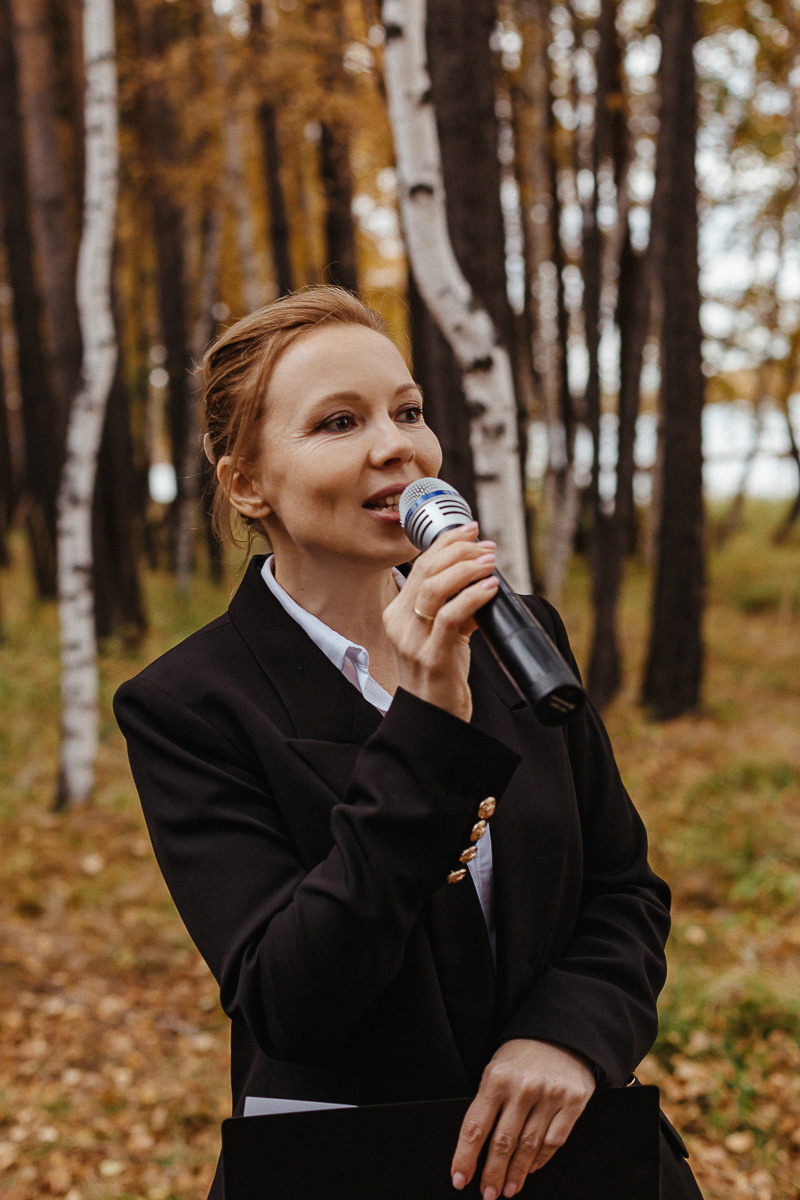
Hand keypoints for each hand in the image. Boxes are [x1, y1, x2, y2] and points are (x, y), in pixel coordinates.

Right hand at [382, 523, 498, 721]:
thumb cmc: (441, 677)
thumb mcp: (444, 636)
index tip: (470, 530)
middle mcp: (399, 625)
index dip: (445, 544)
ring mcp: (413, 642)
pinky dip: (473, 597)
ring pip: (435, 589)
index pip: (419, 567)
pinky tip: (490, 589)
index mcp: (397, 615)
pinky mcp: (432, 658)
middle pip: (425, 571)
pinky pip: (451, 617)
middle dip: (459, 551)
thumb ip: (455, 609)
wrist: (435, 721)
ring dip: (467, 569)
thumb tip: (480, 582)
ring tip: (490, 563)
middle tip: (486, 547)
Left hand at [451, 1039, 595, 1198]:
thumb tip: (477, 1148)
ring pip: (528, 1147)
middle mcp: (522, 1088)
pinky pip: (554, 1141)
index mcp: (496, 1079)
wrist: (561, 1033)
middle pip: (502, 1143)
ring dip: (516, 1174)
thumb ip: (488, 1104)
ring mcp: (549, 1095)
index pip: (475, 1127)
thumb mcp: (496, 1070)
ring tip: (508, 1189)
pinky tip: (532, 1168)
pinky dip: (541, 1159)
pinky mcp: (573, 1102)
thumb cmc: (522, 1055)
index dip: (465, 1158)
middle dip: (492, 1174)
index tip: (459, 1179)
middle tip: (487, 1194)